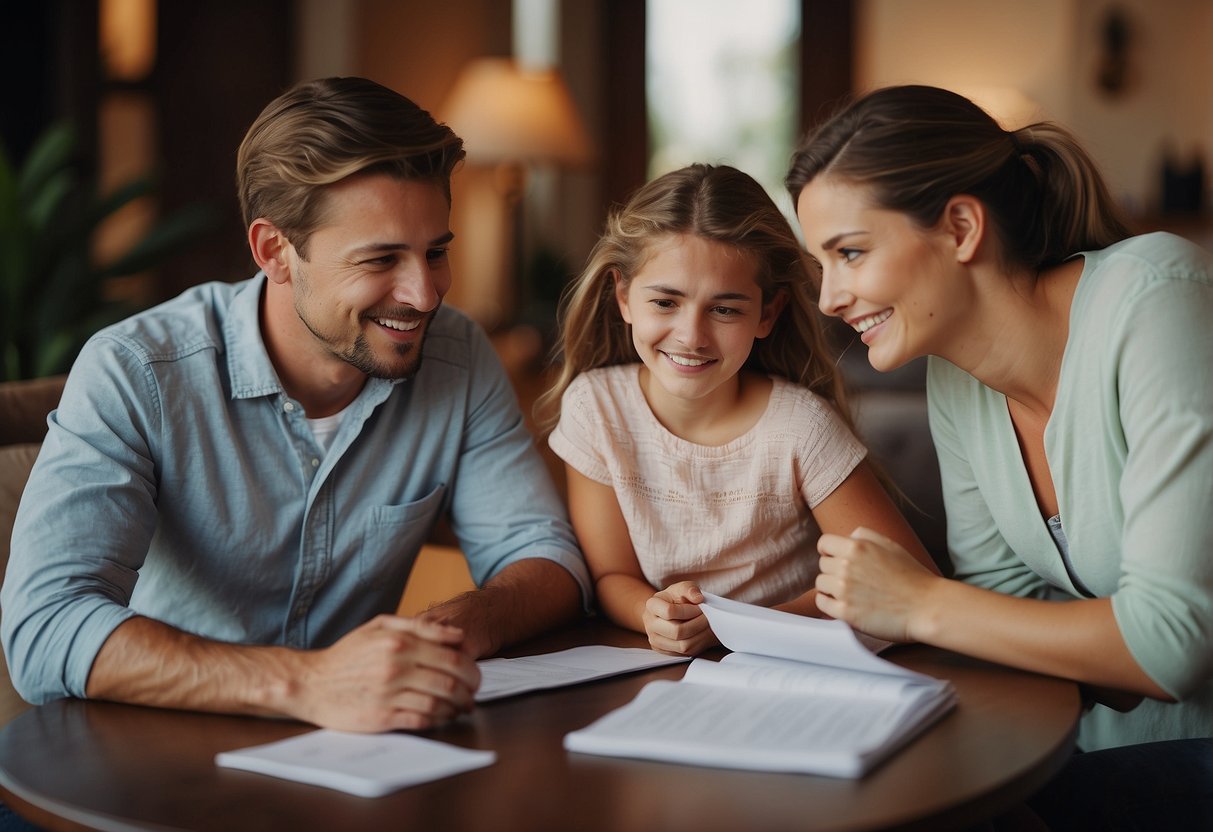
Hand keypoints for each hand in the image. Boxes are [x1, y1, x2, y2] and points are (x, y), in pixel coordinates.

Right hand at [294, 614, 479, 731]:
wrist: (311, 683)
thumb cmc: (348, 653)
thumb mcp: (379, 626)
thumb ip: (420, 626)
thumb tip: (456, 636)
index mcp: (399, 642)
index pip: (451, 656)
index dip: (471, 668)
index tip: (474, 674)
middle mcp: (396, 667)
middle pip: (450, 680)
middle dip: (470, 689)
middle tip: (473, 692)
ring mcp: (389, 694)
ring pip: (439, 702)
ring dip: (457, 707)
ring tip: (462, 706)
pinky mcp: (382, 717)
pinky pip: (421, 720)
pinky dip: (438, 719)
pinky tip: (441, 716)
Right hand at [642, 581, 717, 655]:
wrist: (667, 612)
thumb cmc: (675, 599)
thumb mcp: (682, 588)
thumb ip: (690, 589)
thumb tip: (698, 598)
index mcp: (651, 605)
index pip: (669, 612)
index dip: (689, 610)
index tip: (700, 607)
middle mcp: (650, 624)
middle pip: (677, 631)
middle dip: (697, 624)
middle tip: (708, 618)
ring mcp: (655, 640)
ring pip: (682, 645)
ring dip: (699, 636)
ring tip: (706, 626)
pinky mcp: (663, 650)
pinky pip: (684, 653)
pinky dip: (697, 644)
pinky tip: (701, 634)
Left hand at [815, 527, 939, 642]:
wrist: (927, 607)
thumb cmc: (912, 576)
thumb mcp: (891, 545)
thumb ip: (864, 535)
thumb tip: (846, 537)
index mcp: (856, 547)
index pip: (824, 543)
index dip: (828, 550)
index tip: (834, 558)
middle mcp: (846, 566)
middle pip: (823, 565)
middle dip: (834, 570)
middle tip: (852, 579)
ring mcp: (844, 590)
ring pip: (820, 584)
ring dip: (831, 588)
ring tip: (850, 593)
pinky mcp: (845, 613)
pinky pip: (822, 604)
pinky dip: (829, 604)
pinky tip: (843, 604)